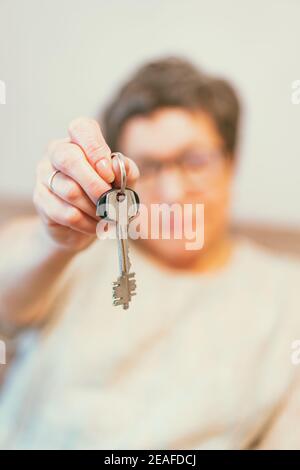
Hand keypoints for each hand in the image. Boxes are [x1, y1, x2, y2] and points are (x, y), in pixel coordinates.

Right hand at [33, 117, 138, 251]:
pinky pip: (66, 213)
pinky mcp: (41, 200)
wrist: (81, 228)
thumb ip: (126, 171)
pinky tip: (95, 225)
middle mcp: (56, 153)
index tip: (109, 172)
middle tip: (112, 200)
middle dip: (96, 184)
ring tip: (107, 215)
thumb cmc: (103, 197)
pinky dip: (87, 222)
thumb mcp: (122, 182)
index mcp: (78, 141)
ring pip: (70, 191)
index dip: (96, 148)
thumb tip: (117, 166)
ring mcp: (44, 176)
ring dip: (95, 208)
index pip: (81, 128)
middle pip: (70, 159)